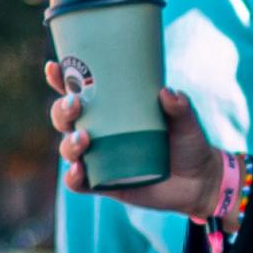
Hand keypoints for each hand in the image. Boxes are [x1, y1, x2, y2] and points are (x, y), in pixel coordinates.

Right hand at [47, 60, 224, 218]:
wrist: (198, 181)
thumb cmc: (187, 142)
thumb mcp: (186, 121)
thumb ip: (179, 107)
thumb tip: (166, 92)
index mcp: (111, 109)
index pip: (78, 91)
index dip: (61, 79)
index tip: (54, 68)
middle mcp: (98, 131)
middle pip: (65, 118)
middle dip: (61, 110)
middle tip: (75, 104)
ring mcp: (98, 158)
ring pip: (68, 148)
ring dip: (69, 142)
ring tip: (84, 138)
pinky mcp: (103, 184)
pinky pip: (78, 183)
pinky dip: (73, 177)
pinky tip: (78, 171)